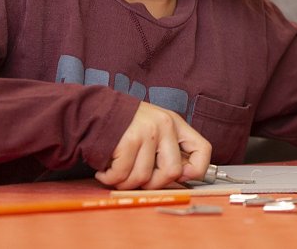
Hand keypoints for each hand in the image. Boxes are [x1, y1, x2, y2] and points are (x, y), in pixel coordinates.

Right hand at [95, 101, 211, 189]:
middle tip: (139, 179)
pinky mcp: (128, 140)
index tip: (182, 178)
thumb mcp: (154, 130)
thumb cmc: (124, 127)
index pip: (203, 149)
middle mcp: (164, 126)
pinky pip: (123, 175)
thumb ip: (168, 149)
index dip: (197, 170)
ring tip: (118, 172)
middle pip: (172, 172)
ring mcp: (147, 132)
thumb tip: (183, 177)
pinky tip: (106, 170)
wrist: (93, 112)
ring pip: (144, 177)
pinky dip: (111, 178)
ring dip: (126, 183)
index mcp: (175, 124)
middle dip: (153, 184)